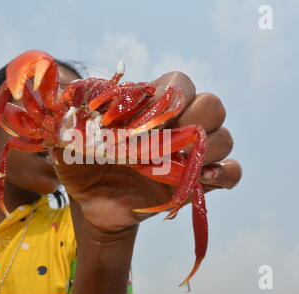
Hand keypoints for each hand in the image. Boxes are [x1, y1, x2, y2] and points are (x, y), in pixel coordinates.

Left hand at [54, 72, 241, 234]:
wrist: (95, 207)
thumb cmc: (83, 169)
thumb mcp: (69, 141)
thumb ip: (68, 119)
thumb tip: (66, 97)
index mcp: (151, 108)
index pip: (181, 82)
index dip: (174, 94)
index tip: (150, 118)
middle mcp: (177, 126)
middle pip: (213, 105)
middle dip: (197, 118)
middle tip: (167, 141)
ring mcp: (192, 154)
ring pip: (226, 137)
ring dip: (209, 148)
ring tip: (178, 164)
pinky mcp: (199, 182)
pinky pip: (232, 173)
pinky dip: (225, 175)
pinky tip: (200, 181)